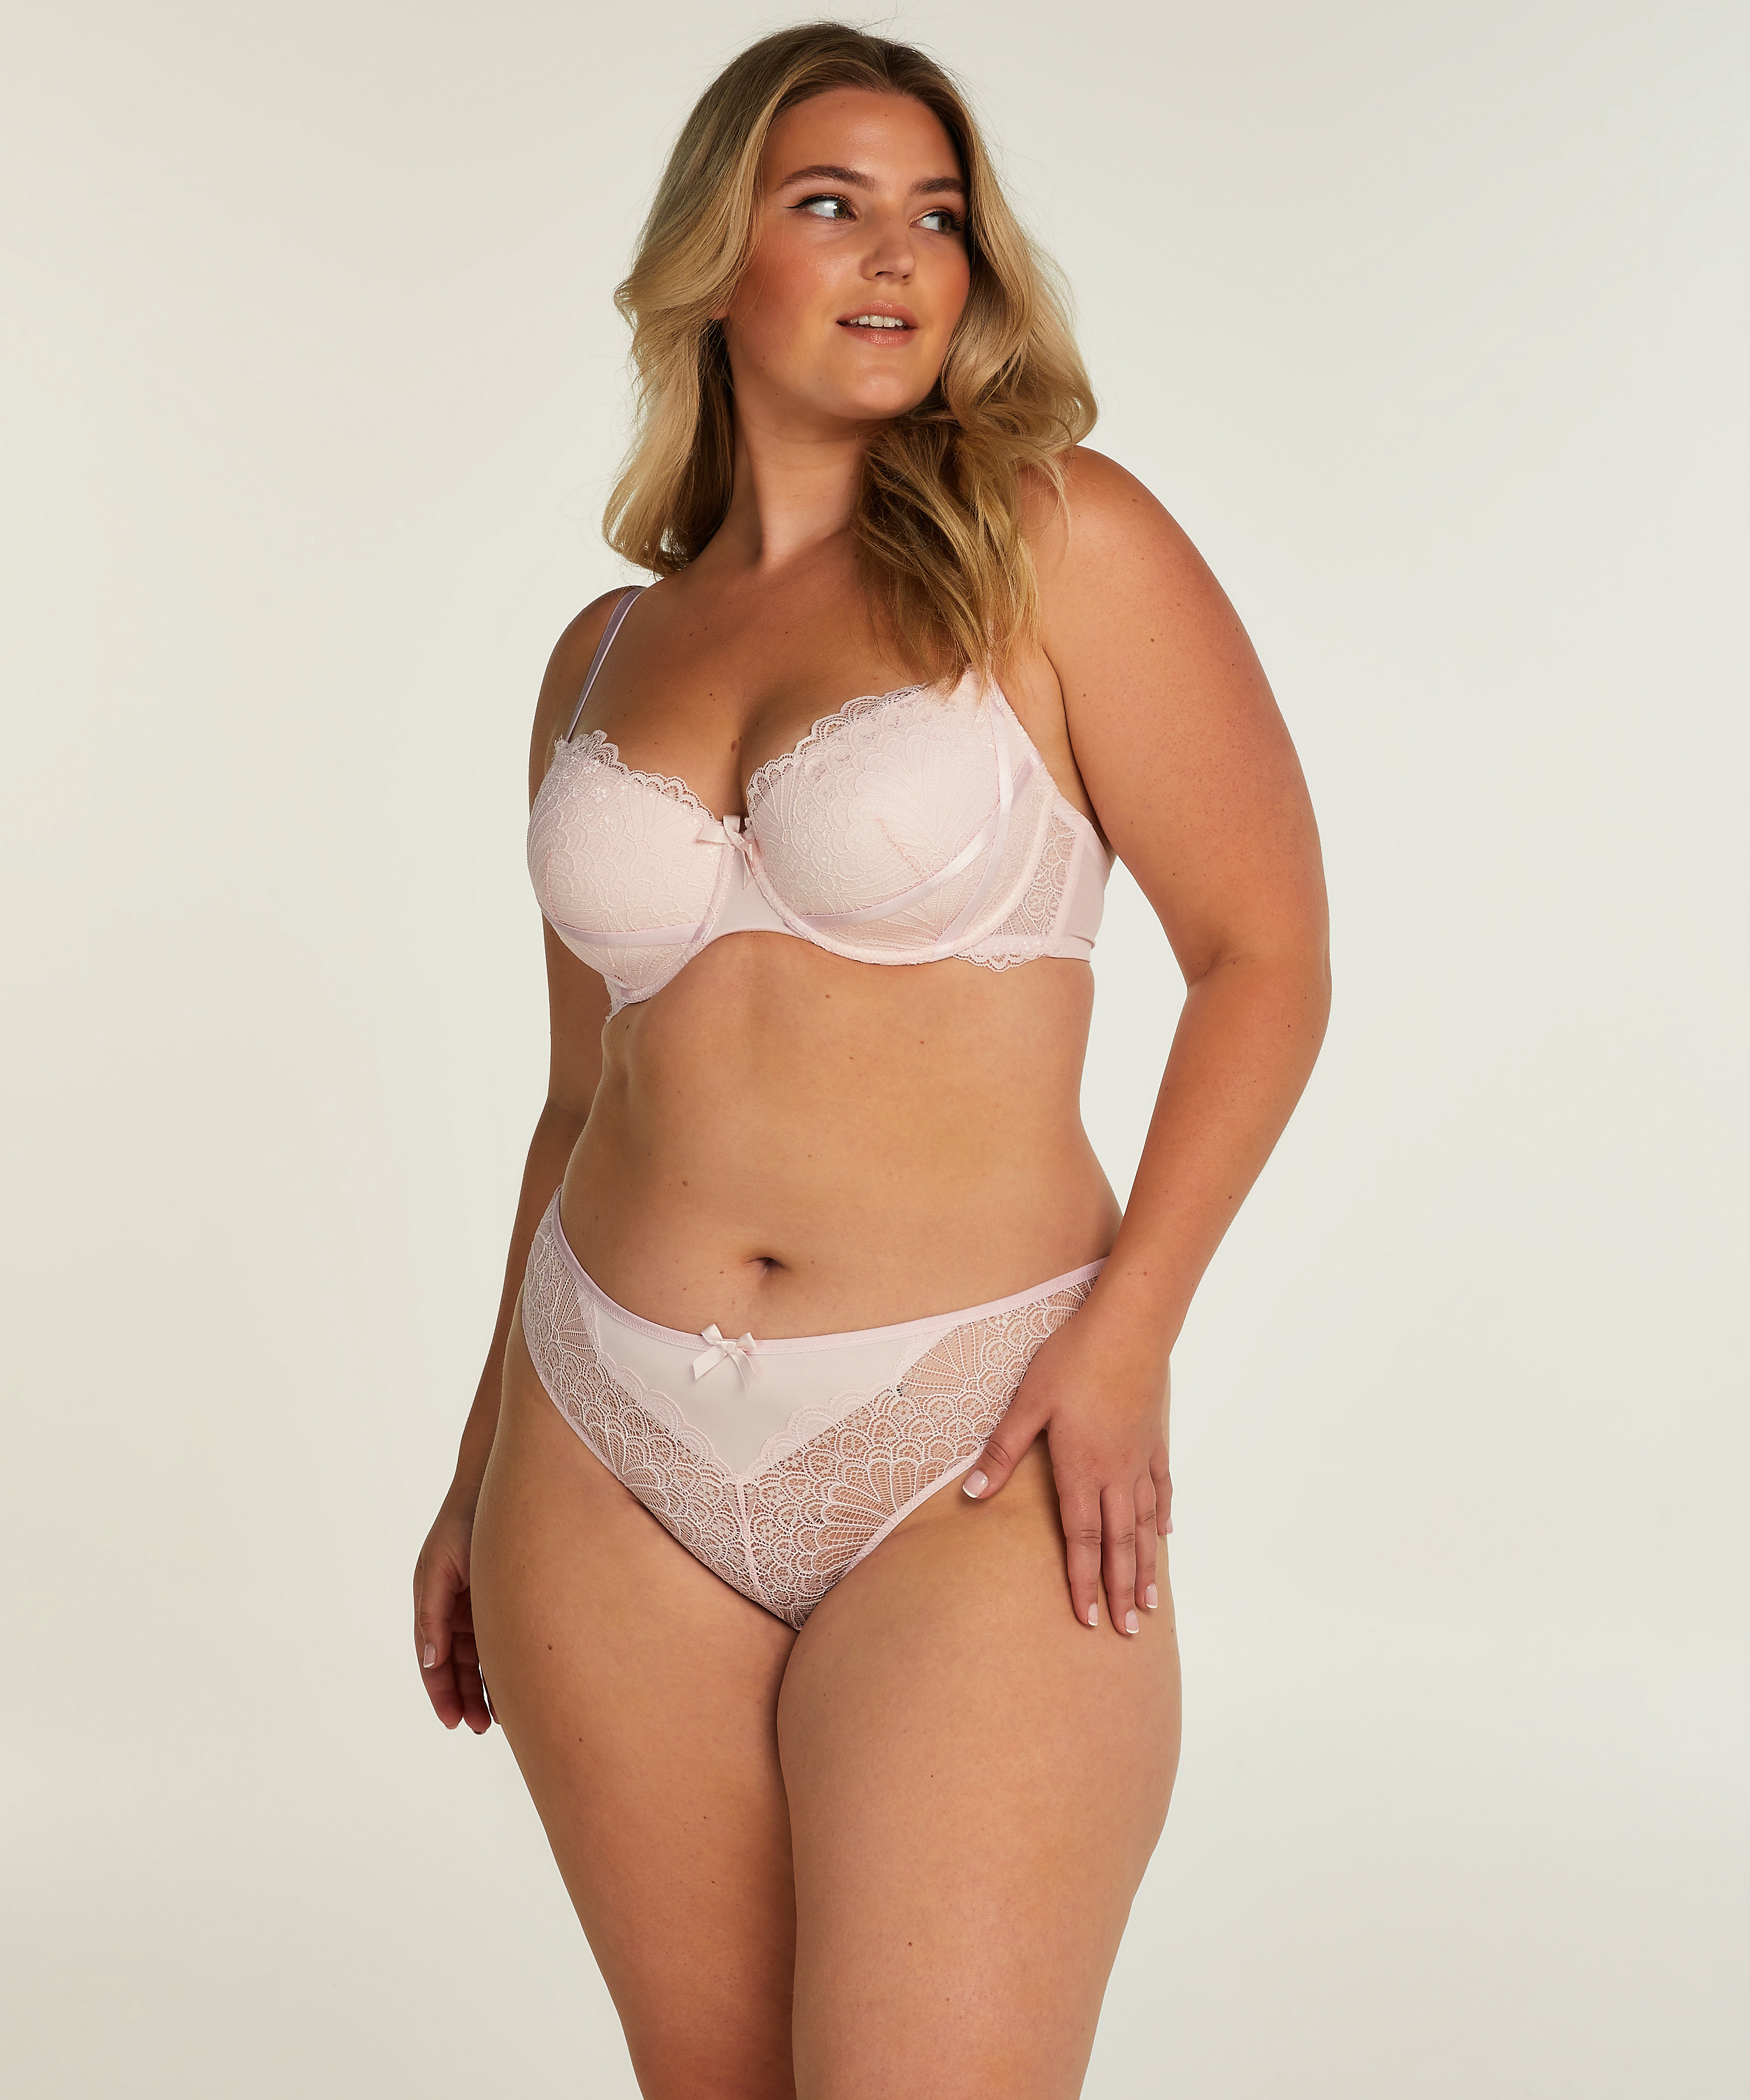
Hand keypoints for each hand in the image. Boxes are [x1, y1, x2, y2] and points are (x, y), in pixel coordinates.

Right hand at [414, 1494, 492, 1731]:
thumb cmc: (464, 1523)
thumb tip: (431, 1661)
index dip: (441, 1691)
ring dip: (483, 1689)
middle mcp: (452, 1609)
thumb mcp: (440, 1568)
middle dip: (464, 1698)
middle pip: (455, 1666)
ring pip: (478, 1659)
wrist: (498, 1488)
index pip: (433, 1659)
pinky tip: (514, 1688)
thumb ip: (433, 1614)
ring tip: (496, 1720)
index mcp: (432, 1603)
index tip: (453, 1721)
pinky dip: (502, 1665)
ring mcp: (477, 1606)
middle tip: (478, 1728)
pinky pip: (498, 1641)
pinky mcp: (499, 1600)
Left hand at [962, 1305, 1171, 1632]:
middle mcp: (1116, 1474)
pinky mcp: (1155, 1440)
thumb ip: (1002, 1453)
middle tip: (1126, 1633)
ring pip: (1144, 1526)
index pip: (1082, 1541)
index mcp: (1081, 1470)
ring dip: (1144, 1567)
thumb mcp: (1027, 1404)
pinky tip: (1164, 1536)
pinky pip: (1161, 1489)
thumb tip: (971, 1495)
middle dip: (1119, 1591)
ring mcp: (1141, 1459)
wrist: (1129, 1326)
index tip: (1087, 1620)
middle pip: (1118, 1545)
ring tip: (1147, 1605)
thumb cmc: (1072, 1359)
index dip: (1083, 1583)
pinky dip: (1161, 1517)